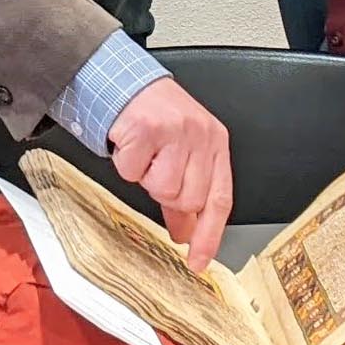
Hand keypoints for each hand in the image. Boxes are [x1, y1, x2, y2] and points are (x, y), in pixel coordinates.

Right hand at [106, 77, 231, 271]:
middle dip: (166, 193)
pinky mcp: (147, 129)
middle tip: (156, 167)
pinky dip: (126, 163)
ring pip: (161, 189)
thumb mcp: (182, 152)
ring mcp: (175, 132)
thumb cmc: (156, 118)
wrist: (125, 83)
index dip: (209, 234)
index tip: (198, 261)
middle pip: (188, 199)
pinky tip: (131, 145)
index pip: (220, 199)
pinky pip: (133, 172)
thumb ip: (187, 193)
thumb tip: (188, 233)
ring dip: (146, 177)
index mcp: (216, 143)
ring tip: (145, 153)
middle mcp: (200, 136)